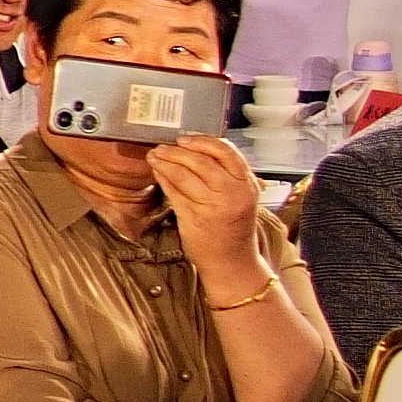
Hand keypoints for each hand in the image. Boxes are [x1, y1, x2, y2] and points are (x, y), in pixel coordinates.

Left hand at [141, 137, 266, 271]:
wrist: (232, 262)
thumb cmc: (234, 227)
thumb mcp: (241, 197)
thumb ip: (227, 175)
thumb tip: (198, 149)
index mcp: (247, 184)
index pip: (226, 151)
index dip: (202, 141)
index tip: (185, 139)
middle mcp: (233, 193)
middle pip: (201, 161)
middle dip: (177, 151)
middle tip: (162, 147)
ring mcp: (214, 206)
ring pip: (185, 175)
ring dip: (165, 162)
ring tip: (154, 156)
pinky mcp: (195, 218)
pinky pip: (174, 192)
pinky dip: (163, 179)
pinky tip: (157, 173)